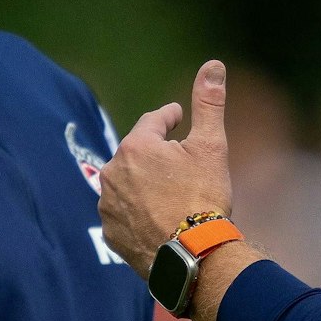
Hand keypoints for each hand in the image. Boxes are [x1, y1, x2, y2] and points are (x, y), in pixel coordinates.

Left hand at [99, 60, 233, 270]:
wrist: (193, 257)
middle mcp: (112, 172)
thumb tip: (213, 64)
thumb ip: (208, 103)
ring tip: (169, 194)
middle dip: (157, 154)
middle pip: (138, 154)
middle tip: (179, 162)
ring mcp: (108, 205)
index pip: (153, 121)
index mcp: (136, 146)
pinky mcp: (110, 232)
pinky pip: (123, 212)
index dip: (169, 118)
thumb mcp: (211, 147)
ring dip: (144, 183)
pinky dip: (137, 211)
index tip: (178, 117)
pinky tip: (157, 217)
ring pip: (128, 184)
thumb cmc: (203, 198)